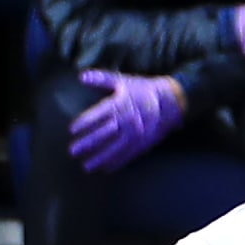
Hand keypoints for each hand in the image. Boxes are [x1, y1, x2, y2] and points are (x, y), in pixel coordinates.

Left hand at [69, 71, 185, 173]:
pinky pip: (129, 154)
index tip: (72, 130)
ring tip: (86, 166)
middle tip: (73, 151)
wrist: (172, 100)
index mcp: (119, 104)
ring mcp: (136, 133)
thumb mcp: (123, 81)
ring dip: (100, 157)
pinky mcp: (144, 142)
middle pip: (103, 134)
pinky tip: (107, 168)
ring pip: (115, 148)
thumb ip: (101, 79)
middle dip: (87, 143)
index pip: (96, 115)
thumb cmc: (145, 90)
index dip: (83, 123)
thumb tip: (82, 76)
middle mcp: (126, 120)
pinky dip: (117, 162)